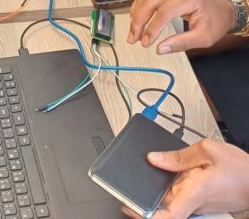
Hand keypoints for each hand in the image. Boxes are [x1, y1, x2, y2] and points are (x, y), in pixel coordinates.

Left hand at [120, 140, 248, 218]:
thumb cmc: (240, 168)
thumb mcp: (207, 150)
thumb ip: (178, 155)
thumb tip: (154, 158)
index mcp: (194, 193)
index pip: (167, 215)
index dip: (145, 215)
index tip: (129, 206)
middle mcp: (195, 203)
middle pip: (165, 206)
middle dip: (145, 197)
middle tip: (126, 186)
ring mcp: (199, 204)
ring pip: (172, 200)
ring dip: (158, 191)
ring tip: (143, 174)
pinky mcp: (203, 201)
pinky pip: (182, 196)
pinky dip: (171, 186)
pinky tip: (164, 171)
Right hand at [127, 0, 236, 53]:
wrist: (223, 9)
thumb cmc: (216, 22)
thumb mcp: (204, 38)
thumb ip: (182, 43)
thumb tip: (160, 49)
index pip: (164, 11)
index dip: (152, 28)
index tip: (146, 43)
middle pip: (150, 1)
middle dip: (139, 21)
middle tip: (133, 39)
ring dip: (136, 15)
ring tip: (133, 32)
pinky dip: (139, 8)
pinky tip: (137, 20)